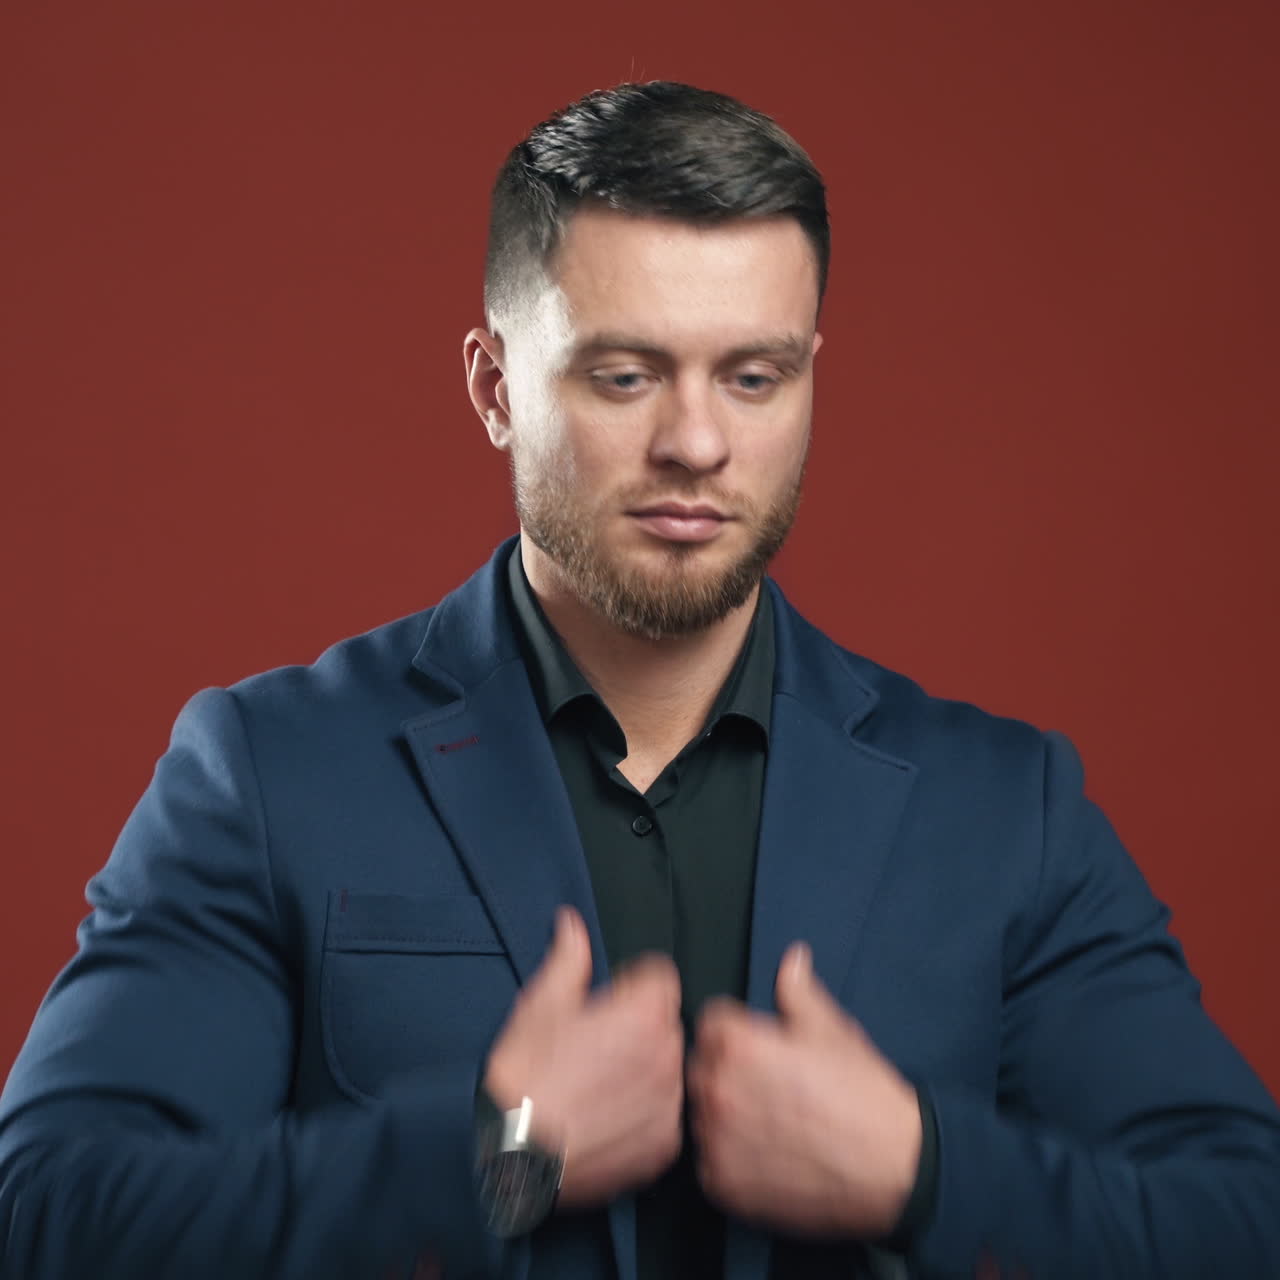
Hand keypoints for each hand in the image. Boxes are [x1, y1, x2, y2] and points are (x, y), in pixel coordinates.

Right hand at [483, 906, 683, 1207]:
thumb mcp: (541, 1002)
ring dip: (645, 1071)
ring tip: (597, 1085)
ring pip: (667, 1070)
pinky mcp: (662, 1144)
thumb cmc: (522, 1075)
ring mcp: (667, 1103)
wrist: (509, 1151)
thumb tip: (571, 924)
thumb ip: (568, 955)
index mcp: (643, 1012)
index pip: (661, 977)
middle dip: (640, 1028)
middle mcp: (665, 1055)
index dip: (631, 986)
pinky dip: (643, 1115)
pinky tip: (605, 1116)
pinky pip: (664, 1115)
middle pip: (666, 1024)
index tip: (608, 1004)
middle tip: (597, 1047)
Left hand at [687, 942, 921, 1236]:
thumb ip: (798, 990)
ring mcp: (717, 1142)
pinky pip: (709, 1162)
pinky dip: (730, 1159)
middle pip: (701, 1067)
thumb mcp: (831, 1029)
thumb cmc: (864, 1095)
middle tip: (770, 1087)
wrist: (893, 1166)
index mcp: (738, 1045)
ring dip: (725, 1115)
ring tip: (771, 1122)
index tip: (761, 1048)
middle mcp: (719, 1091)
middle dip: (727, 1070)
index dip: (738, 1030)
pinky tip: (767, 1154)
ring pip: (702, 1115)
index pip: (711, 1023)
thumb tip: (791, 959)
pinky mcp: (723, 1184)